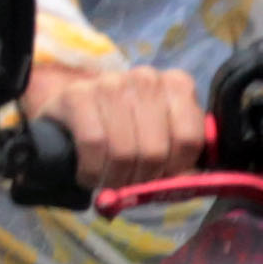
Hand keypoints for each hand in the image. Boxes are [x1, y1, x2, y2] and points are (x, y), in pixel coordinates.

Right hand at [23, 57, 210, 185]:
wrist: (74, 111)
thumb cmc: (126, 130)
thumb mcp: (160, 139)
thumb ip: (180, 160)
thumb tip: (185, 185)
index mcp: (177, 85)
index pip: (188, 139)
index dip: (175, 169)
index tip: (160, 176)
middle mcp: (146, 78)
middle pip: (154, 150)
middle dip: (141, 178)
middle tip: (129, 183)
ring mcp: (111, 83)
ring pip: (123, 151)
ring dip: (115, 179)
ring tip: (108, 180)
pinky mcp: (78, 94)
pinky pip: (93, 144)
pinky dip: (91, 171)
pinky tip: (88, 175)